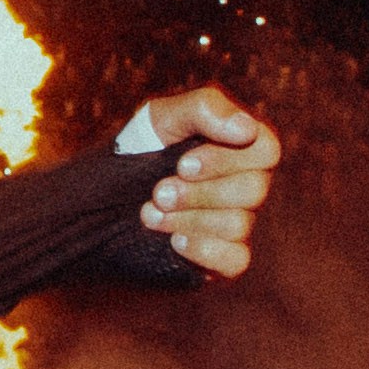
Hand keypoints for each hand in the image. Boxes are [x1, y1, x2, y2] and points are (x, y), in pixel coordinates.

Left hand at [131, 90, 280, 278]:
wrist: (102, 201)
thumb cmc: (139, 151)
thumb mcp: (161, 118)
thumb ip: (204, 108)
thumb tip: (246, 129)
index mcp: (240, 147)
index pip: (266, 150)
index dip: (225, 160)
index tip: (181, 164)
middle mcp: (246, 184)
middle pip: (254, 190)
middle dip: (199, 193)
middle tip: (157, 192)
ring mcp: (237, 222)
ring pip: (238, 224)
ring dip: (188, 218)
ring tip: (149, 213)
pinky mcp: (223, 258)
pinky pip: (236, 260)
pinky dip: (203, 249)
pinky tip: (174, 241)